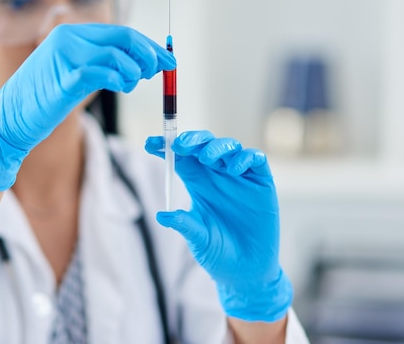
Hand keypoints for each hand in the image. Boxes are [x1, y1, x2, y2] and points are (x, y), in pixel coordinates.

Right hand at [0, 23, 174, 189]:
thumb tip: (141, 61)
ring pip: (116, 54)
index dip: (147, 45)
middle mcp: (67, 38)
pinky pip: (101, 72)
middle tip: (163, 70)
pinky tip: (123, 86)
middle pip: (123, 38)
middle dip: (149, 54)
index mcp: (71, 34)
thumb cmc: (43, 99)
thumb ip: (100, 62)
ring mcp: (64, 57)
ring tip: (133, 84)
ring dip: (135, 70)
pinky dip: (119, 78)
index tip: (165, 59)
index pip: (119, 32)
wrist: (9, 118)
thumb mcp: (74, 73)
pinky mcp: (64, 79)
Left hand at [145, 131, 292, 321]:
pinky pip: (255, 159)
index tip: (149, 143)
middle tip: (179, 145)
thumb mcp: (198, 238)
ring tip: (207, 157)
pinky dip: (244, 158)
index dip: (165, 147)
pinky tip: (233, 169)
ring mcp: (240, 176)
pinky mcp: (262, 183)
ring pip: (228, 147)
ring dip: (216, 147)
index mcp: (197, 183)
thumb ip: (183, 223)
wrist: (247, 271)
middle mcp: (217, 175)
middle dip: (191, 140)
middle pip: (203, 146)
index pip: (180, 157)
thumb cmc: (218, 252)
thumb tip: (161, 215)